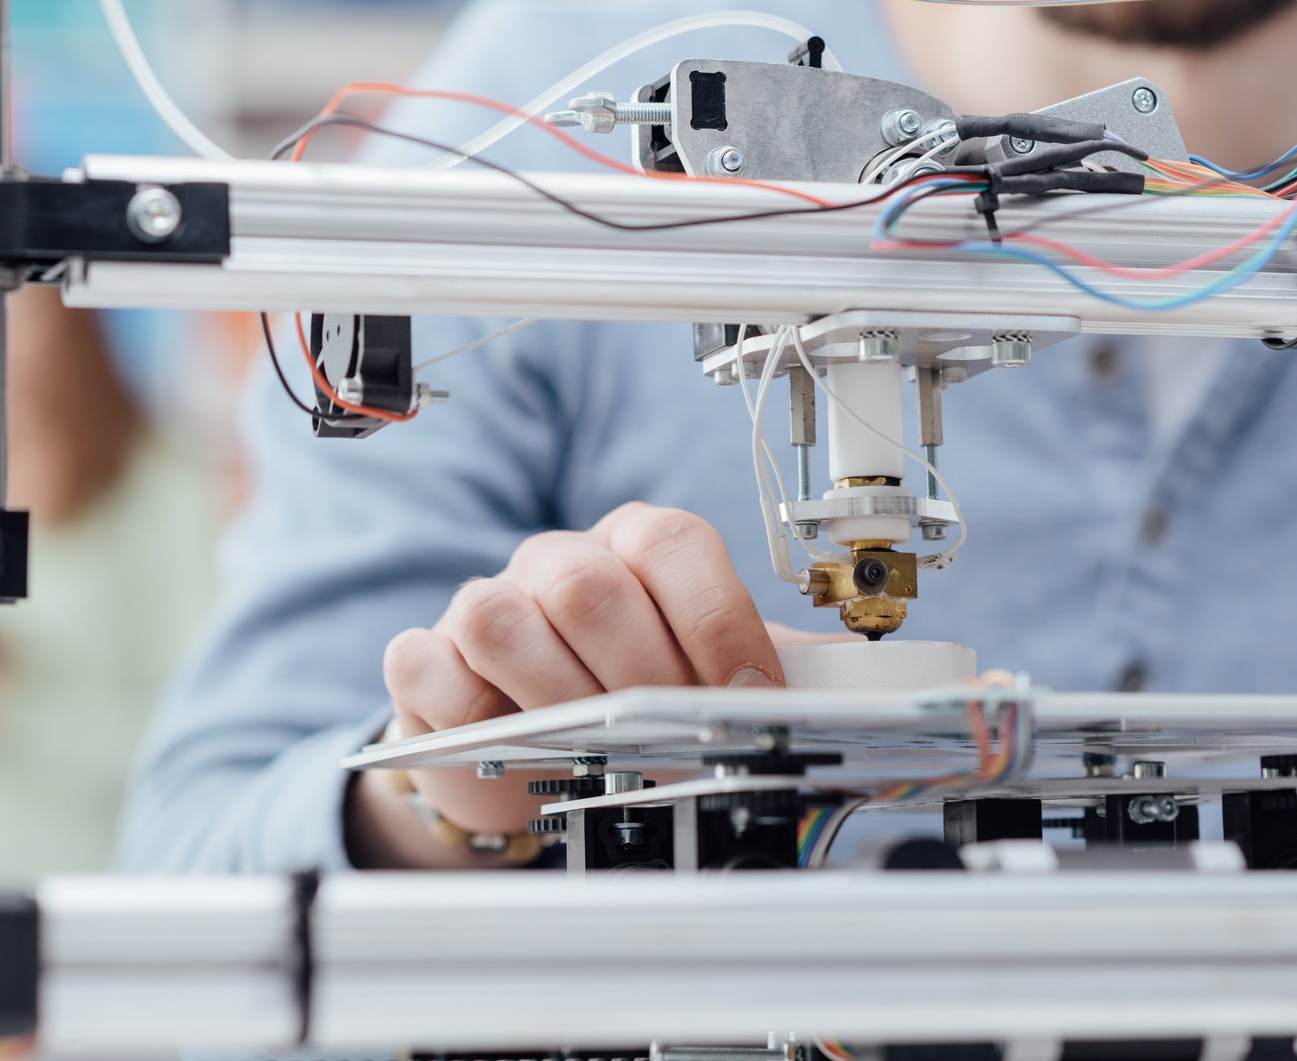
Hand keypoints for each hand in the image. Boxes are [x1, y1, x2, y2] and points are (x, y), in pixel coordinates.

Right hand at [348, 503, 833, 867]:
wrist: (535, 755)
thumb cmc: (631, 705)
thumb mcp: (713, 683)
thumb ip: (787, 674)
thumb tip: (872, 690)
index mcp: (635, 549)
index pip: (672, 542)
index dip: (716, 619)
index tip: (749, 692)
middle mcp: (558, 562)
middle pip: (589, 585)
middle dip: (642, 674)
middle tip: (671, 736)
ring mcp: (484, 603)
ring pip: (504, 618)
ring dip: (559, 697)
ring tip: (595, 748)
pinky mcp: (425, 658)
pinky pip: (431, 665)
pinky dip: (474, 712)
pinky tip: (511, 742)